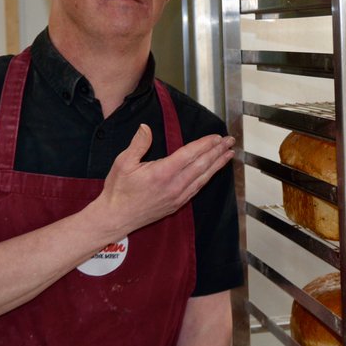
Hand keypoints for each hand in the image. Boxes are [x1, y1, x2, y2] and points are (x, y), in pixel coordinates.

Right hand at [91, 124, 234, 239]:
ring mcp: (177, 196)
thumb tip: (146, 128)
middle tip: (230, 141)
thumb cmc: (118, 190)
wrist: (115, 217)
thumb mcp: (123, 163)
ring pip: (203, 177)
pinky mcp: (177, 204)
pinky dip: (208, 177)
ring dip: (217, 164)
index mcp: (162, 173)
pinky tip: (214, 171)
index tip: (216, 137)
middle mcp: (174, 185)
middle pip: (201, 165)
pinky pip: (197, 188)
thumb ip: (138, 144)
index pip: (190, 155)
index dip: (205, 144)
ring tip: (229, 154)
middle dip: (217, 151)